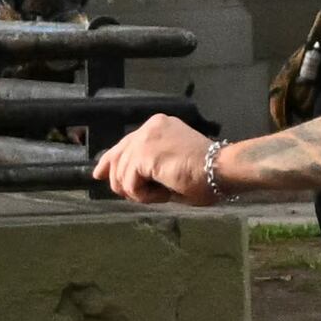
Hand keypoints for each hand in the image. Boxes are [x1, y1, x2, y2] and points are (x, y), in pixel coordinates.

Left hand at [96, 114, 225, 202]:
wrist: (220, 170)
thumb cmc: (207, 174)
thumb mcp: (171, 165)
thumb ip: (148, 166)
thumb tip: (124, 180)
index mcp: (158, 125)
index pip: (126, 142)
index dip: (111, 160)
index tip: (100, 173)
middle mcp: (148, 127)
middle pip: (117, 155)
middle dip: (116, 178)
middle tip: (123, 194)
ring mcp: (144, 139)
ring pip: (121, 173)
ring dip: (137, 191)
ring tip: (160, 195)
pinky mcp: (144, 155)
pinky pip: (129, 183)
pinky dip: (143, 195)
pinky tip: (162, 195)